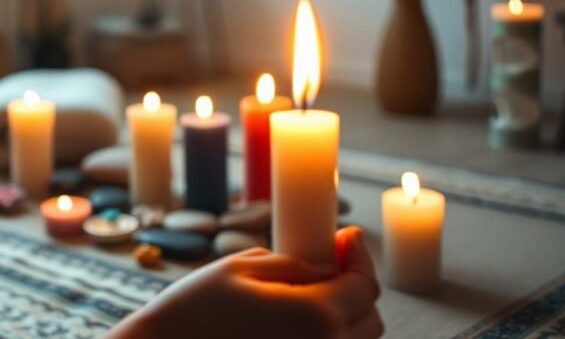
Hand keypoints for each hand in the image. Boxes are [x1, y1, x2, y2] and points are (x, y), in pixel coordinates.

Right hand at [108, 227, 382, 338]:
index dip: (359, 255)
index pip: (364, 284)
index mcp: (316, 315)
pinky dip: (325, 338)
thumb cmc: (194, 308)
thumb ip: (296, 264)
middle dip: (357, 289)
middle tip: (332, 266)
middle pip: (370, 320)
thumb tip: (330, 265)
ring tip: (312, 296)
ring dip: (344, 318)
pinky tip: (297, 324)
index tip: (347, 237)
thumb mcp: (243, 267)